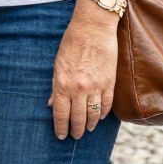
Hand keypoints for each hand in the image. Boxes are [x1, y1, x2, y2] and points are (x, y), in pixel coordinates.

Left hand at [49, 8, 119, 139]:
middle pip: (78, 118)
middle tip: (76, 136)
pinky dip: (104, 113)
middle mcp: (79, 89)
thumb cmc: (71, 43)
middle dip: (76, 130)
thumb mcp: (57, 64)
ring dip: (91, 124)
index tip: (61, 136)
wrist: (93, 27)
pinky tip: (100, 117)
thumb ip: (56, 87)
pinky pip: (107, 104)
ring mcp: (96, 86)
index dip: (61, 128)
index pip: (61, 114)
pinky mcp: (110, 82)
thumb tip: (52, 104)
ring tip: (88, 130)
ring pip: (94, 114)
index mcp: (62, 84)